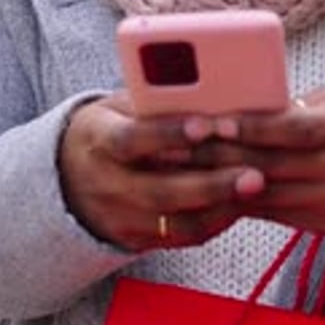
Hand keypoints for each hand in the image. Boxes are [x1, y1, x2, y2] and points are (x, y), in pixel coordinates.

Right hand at [58, 92, 263, 251]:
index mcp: (99, 139)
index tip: (205, 126)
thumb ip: (156, 100)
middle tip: (255, 174)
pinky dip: (213, 222)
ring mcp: (120, 217)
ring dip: (220, 208)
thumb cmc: (112, 126)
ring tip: (254, 189)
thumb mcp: (121, 105)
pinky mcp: (136, 239)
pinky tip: (240, 204)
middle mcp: (106, 183)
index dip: (167, 134)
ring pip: (173, 222)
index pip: (130, 139)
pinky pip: (180, 238)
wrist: (69, 176)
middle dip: (211, 185)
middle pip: (159, 191)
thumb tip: (210, 86)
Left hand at [185, 89, 324, 238]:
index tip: (216, 121)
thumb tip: (243, 103)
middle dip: (217, 154)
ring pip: (262, 193)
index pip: (294, 129)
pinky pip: (268, 214)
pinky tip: (202, 193)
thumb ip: (297, 107)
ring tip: (175, 168)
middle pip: (269, 163)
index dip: (253, 126)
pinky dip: (234, 203)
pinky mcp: (322, 226)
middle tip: (174, 143)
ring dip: (214, 181)